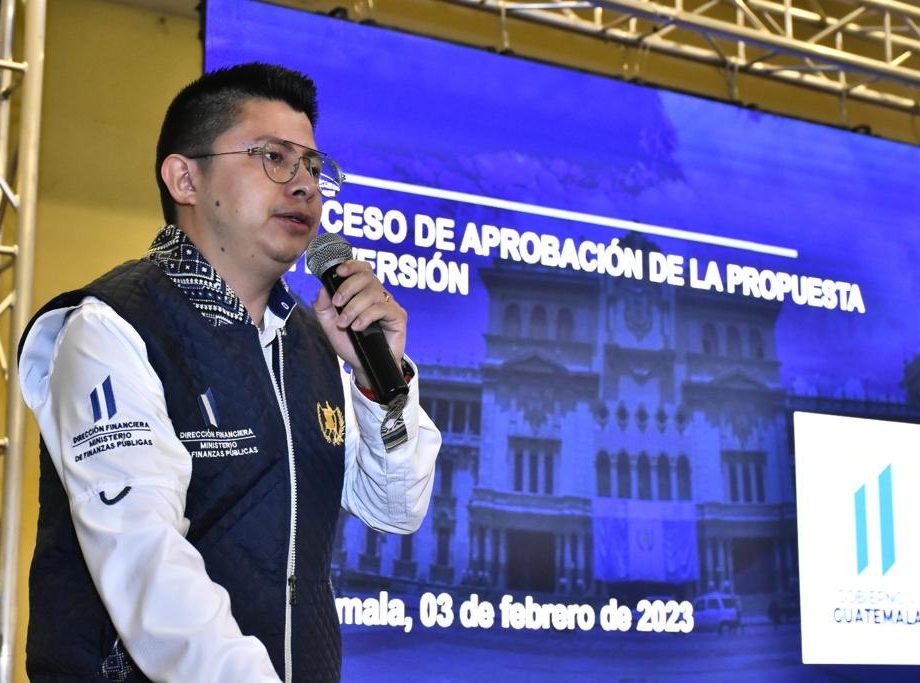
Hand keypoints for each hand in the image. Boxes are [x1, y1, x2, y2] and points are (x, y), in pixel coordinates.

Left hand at [312, 260, 406, 386]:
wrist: (364, 366)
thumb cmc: (351, 344)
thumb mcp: (330, 325)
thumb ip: (323, 307)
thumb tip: (322, 289)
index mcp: (363, 292)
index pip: (362, 269)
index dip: (352, 266)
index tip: (338, 271)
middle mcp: (378, 295)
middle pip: (367, 276)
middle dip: (348, 287)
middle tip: (337, 303)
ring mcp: (390, 305)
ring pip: (372, 293)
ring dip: (354, 307)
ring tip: (345, 323)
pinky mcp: (398, 316)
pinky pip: (382, 308)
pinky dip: (366, 316)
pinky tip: (358, 327)